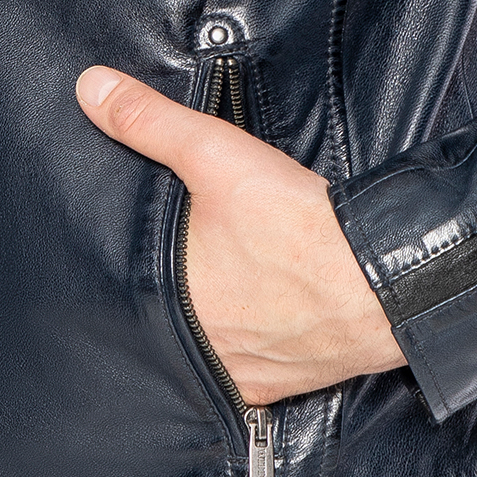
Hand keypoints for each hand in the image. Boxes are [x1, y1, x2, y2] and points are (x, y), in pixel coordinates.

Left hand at [77, 66, 404, 403]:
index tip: (129, 252)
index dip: (125, 264)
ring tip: (217, 289)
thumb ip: (151, 122)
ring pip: (202, 347)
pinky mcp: (274, 387)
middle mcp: (195, 347)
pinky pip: (244, 370)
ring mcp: (235, 372)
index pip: (122, 283)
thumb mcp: (216, 156)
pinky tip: (255, 323)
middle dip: (165, 291)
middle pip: (161, 316)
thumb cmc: (301, 229)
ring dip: (207, 322)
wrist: (386, 283)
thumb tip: (91, 90)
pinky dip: (246, 347)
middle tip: (179, 265)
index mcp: (165, 298)